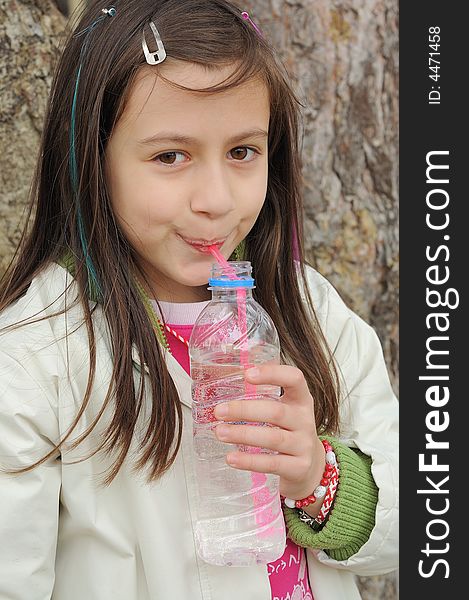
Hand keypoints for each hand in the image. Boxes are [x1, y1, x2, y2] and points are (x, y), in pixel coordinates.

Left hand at [213, 364, 325, 511]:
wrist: (310, 467)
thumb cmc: (289, 431)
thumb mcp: (285, 410)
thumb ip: (262, 398)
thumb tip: (225, 380)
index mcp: (301, 400)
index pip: (294, 379)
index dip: (272, 374)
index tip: (247, 374)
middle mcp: (305, 420)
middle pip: (276, 412)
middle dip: (244, 410)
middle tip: (219, 411)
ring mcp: (304, 445)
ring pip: (273, 438)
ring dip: (242, 434)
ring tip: (220, 432)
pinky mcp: (299, 468)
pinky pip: (272, 464)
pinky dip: (249, 461)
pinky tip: (231, 458)